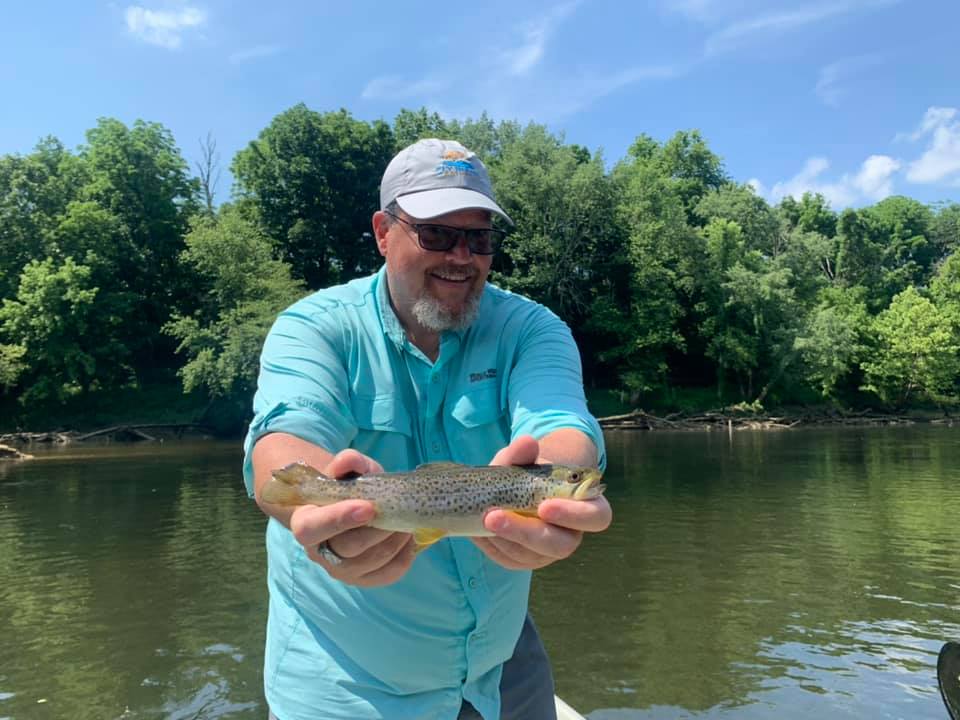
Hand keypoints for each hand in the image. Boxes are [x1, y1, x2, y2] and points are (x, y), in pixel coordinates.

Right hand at [288, 449, 414, 586]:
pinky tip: (408, 539)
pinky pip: (387, 574)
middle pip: (348, 548)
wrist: (352, 505)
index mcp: (304, 522)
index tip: (368, 507)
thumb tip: (348, 461)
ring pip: (371, 562)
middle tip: (397, 511)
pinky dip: (403, 557)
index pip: (312, 528)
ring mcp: (340, 570)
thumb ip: (348, 461)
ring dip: (394, 541)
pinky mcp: (362, 579)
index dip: (339, 519)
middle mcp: (318, 551)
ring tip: (406, 522)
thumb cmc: (348, 484)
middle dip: (378, 529)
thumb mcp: (349, 468)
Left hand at [472, 435, 611, 570]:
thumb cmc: (529, 472)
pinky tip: (480, 530)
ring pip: (533, 557)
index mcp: (586, 507)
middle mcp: (572, 534)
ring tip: (483, 518)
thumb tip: (526, 442)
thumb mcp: (524, 458)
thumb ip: (524, 452)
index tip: (544, 505)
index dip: (573, 515)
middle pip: (562, 545)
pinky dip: (494, 546)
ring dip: (505, 538)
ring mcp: (548, 552)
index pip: (596, 517)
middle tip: (495, 516)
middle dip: (526, 532)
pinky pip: (512, 560)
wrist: (513, 486)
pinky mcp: (526, 560)